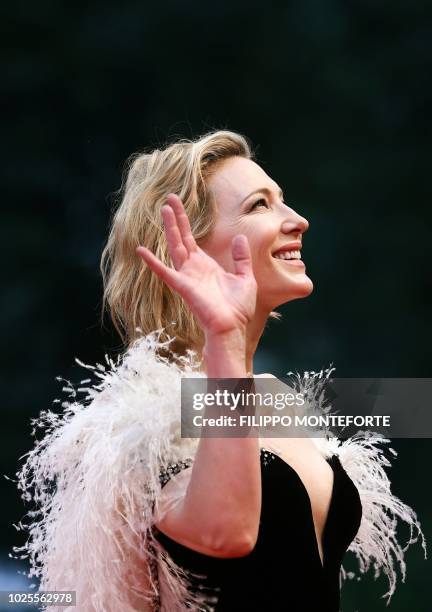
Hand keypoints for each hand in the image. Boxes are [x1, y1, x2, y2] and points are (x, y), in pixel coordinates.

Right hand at [136, 193, 256, 336]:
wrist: (233, 327)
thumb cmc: (238, 309)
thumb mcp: (245, 277)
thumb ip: (241, 258)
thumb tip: (240, 237)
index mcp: (205, 266)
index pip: (191, 239)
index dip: (185, 221)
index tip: (178, 204)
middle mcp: (193, 269)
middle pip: (181, 238)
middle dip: (175, 218)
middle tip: (169, 198)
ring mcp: (186, 277)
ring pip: (175, 247)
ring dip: (170, 228)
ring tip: (163, 209)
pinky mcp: (183, 287)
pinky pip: (165, 272)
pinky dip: (152, 262)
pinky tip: (141, 250)